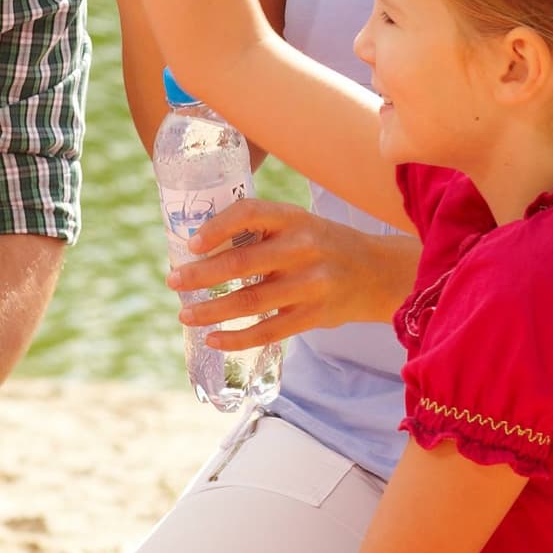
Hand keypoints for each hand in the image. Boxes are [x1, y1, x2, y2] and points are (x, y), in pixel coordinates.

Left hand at [172, 200, 420, 348]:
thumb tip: (201, 252)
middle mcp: (302, 248)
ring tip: (186, 315)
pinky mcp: (313, 315)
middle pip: (241, 263)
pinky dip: (236, 338)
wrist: (378, 273)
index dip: (217, 227)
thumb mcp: (300, 226)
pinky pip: (267, 331)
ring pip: (250, 302)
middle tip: (173, 282)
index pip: (248, 213)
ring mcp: (310, 284)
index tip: (191, 244)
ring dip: (211, 310)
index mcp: (294, 218)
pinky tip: (213, 339)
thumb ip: (261, 233)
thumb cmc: (325, 246)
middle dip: (200, 275)